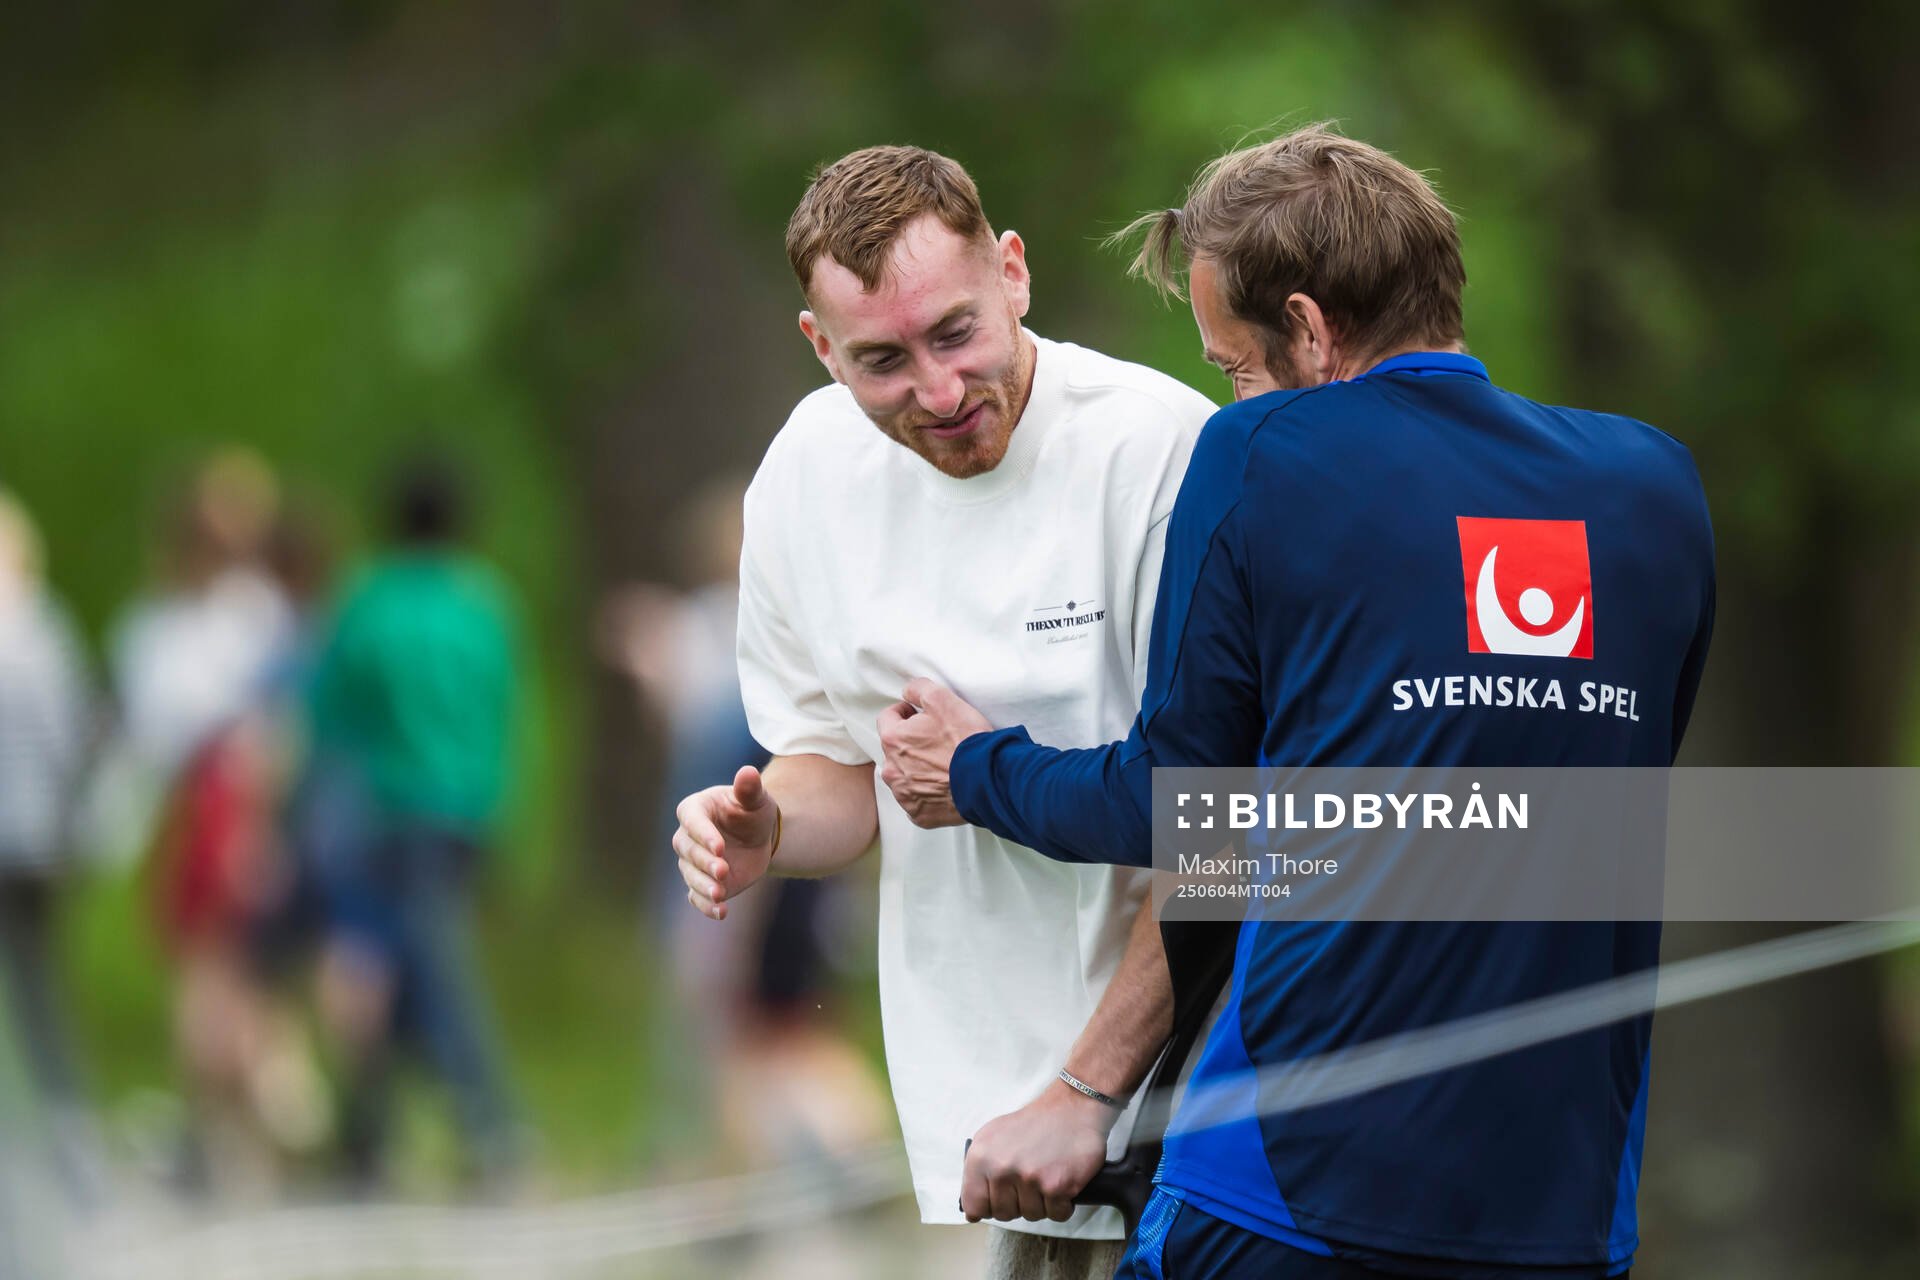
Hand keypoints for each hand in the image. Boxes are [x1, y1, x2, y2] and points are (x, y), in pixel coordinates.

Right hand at [674, 765, 776, 920]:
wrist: (758, 836)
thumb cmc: (752, 810)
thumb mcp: (755, 798)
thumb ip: (749, 788)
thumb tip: (748, 772)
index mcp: (695, 810)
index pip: (693, 822)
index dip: (704, 835)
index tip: (719, 847)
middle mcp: (687, 837)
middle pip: (689, 851)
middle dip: (705, 863)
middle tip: (723, 872)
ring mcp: (692, 862)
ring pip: (691, 876)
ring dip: (704, 886)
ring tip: (720, 895)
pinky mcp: (701, 883)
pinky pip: (696, 897)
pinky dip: (706, 906)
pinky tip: (721, 912)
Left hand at [876, 677, 992, 827]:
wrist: (988, 779)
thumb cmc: (965, 740)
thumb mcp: (942, 698)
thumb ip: (918, 688)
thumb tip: (908, 692)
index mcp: (893, 741)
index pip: (887, 718)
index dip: (905, 712)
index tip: (920, 714)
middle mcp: (892, 771)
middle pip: (895, 749)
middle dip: (911, 742)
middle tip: (938, 740)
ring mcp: (904, 796)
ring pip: (904, 776)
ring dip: (917, 769)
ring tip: (944, 764)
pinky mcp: (919, 815)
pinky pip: (917, 800)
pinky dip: (927, 793)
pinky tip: (946, 785)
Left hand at [961, 1079, 1115, 1222]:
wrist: (1073, 1107)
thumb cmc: (1034, 1124)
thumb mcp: (993, 1137)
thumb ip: (979, 1171)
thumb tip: (972, 1210)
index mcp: (980, 1157)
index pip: (973, 1205)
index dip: (989, 1206)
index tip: (1002, 1197)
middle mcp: (1001, 1168)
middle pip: (1003, 1214)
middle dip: (1018, 1203)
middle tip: (1030, 1180)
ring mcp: (1028, 1178)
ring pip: (1031, 1215)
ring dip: (1042, 1203)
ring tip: (1047, 1176)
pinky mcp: (1056, 1186)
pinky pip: (1057, 1214)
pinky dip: (1063, 1204)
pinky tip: (1063, 1182)